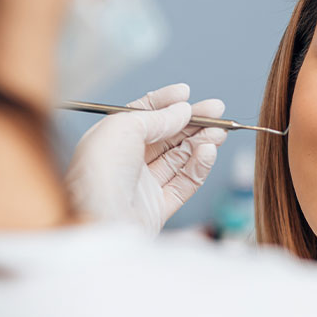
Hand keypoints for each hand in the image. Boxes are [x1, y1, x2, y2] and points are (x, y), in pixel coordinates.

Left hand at [65, 83, 226, 232]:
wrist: (97, 223)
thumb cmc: (98, 173)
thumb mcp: (123, 127)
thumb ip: (156, 116)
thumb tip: (182, 110)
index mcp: (110, 140)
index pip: (141, 116)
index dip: (165, 103)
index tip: (186, 93)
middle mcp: (125, 162)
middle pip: (166, 137)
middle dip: (192, 122)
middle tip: (218, 110)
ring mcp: (142, 186)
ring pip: (179, 158)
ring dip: (201, 141)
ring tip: (219, 131)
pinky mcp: (157, 208)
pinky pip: (184, 183)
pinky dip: (199, 166)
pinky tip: (209, 151)